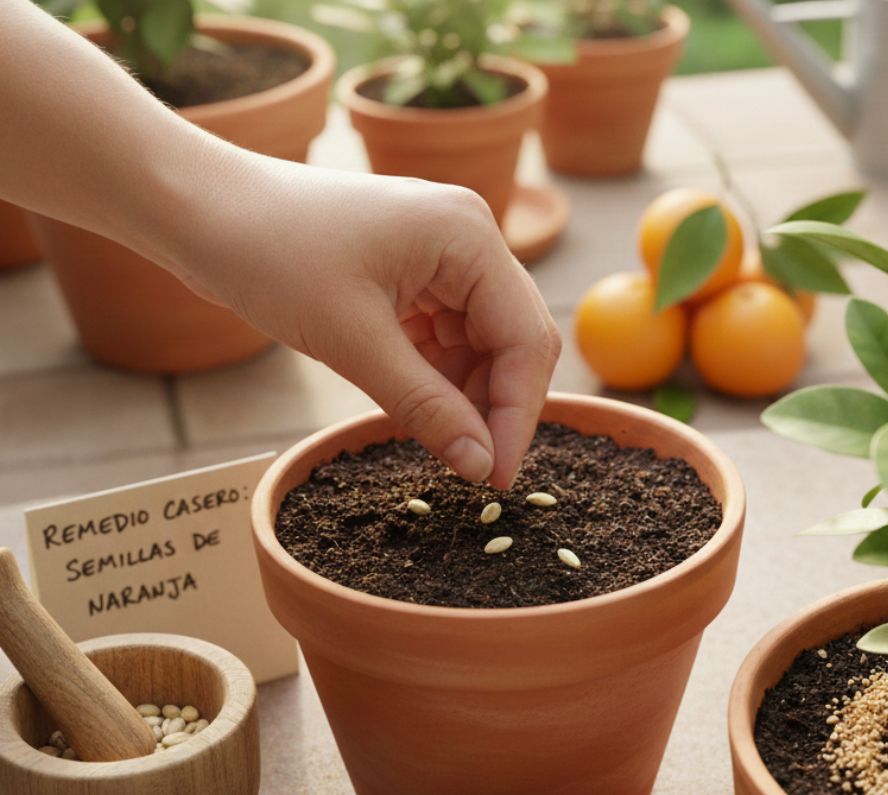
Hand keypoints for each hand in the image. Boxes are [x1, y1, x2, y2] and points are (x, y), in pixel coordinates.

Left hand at [172, 156, 560, 488]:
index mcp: (467, 236)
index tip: (495, 478)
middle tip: (471, 469)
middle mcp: (468, 237)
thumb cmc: (268, 254)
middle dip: (495, 406)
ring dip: (464, 394)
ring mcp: (443, 253)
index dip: (515, 414)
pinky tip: (411, 402)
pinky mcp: (415, 271)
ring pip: (482, 343)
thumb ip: (425, 406)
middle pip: (513, 339)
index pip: (524, 338)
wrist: (199, 211)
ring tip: (432, 436)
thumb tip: (481, 467)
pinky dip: (436, 376)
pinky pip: (447, 335)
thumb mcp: (350, 341)